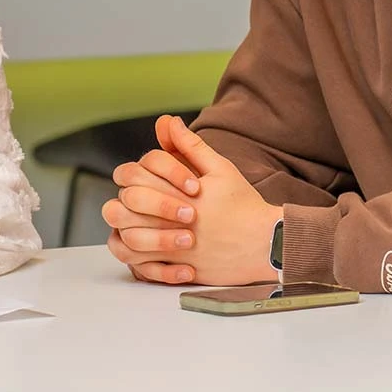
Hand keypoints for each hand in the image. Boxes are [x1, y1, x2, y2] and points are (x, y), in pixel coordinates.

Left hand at [103, 115, 278, 286]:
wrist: (267, 244)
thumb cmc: (244, 205)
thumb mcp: (220, 168)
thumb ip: (190, 145)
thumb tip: (167, 121)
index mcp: (178, 192)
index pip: (135, 175)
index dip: (137, 173)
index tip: (152, 178)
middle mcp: (171, 220)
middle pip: (124, 206)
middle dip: (125, 200)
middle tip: (136, 200)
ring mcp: (173, 248)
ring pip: (126, 238)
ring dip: (125, 228)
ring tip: (135, 222)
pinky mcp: (177, 269)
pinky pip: (141, 267)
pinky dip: (134, 257)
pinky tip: (143, 247)